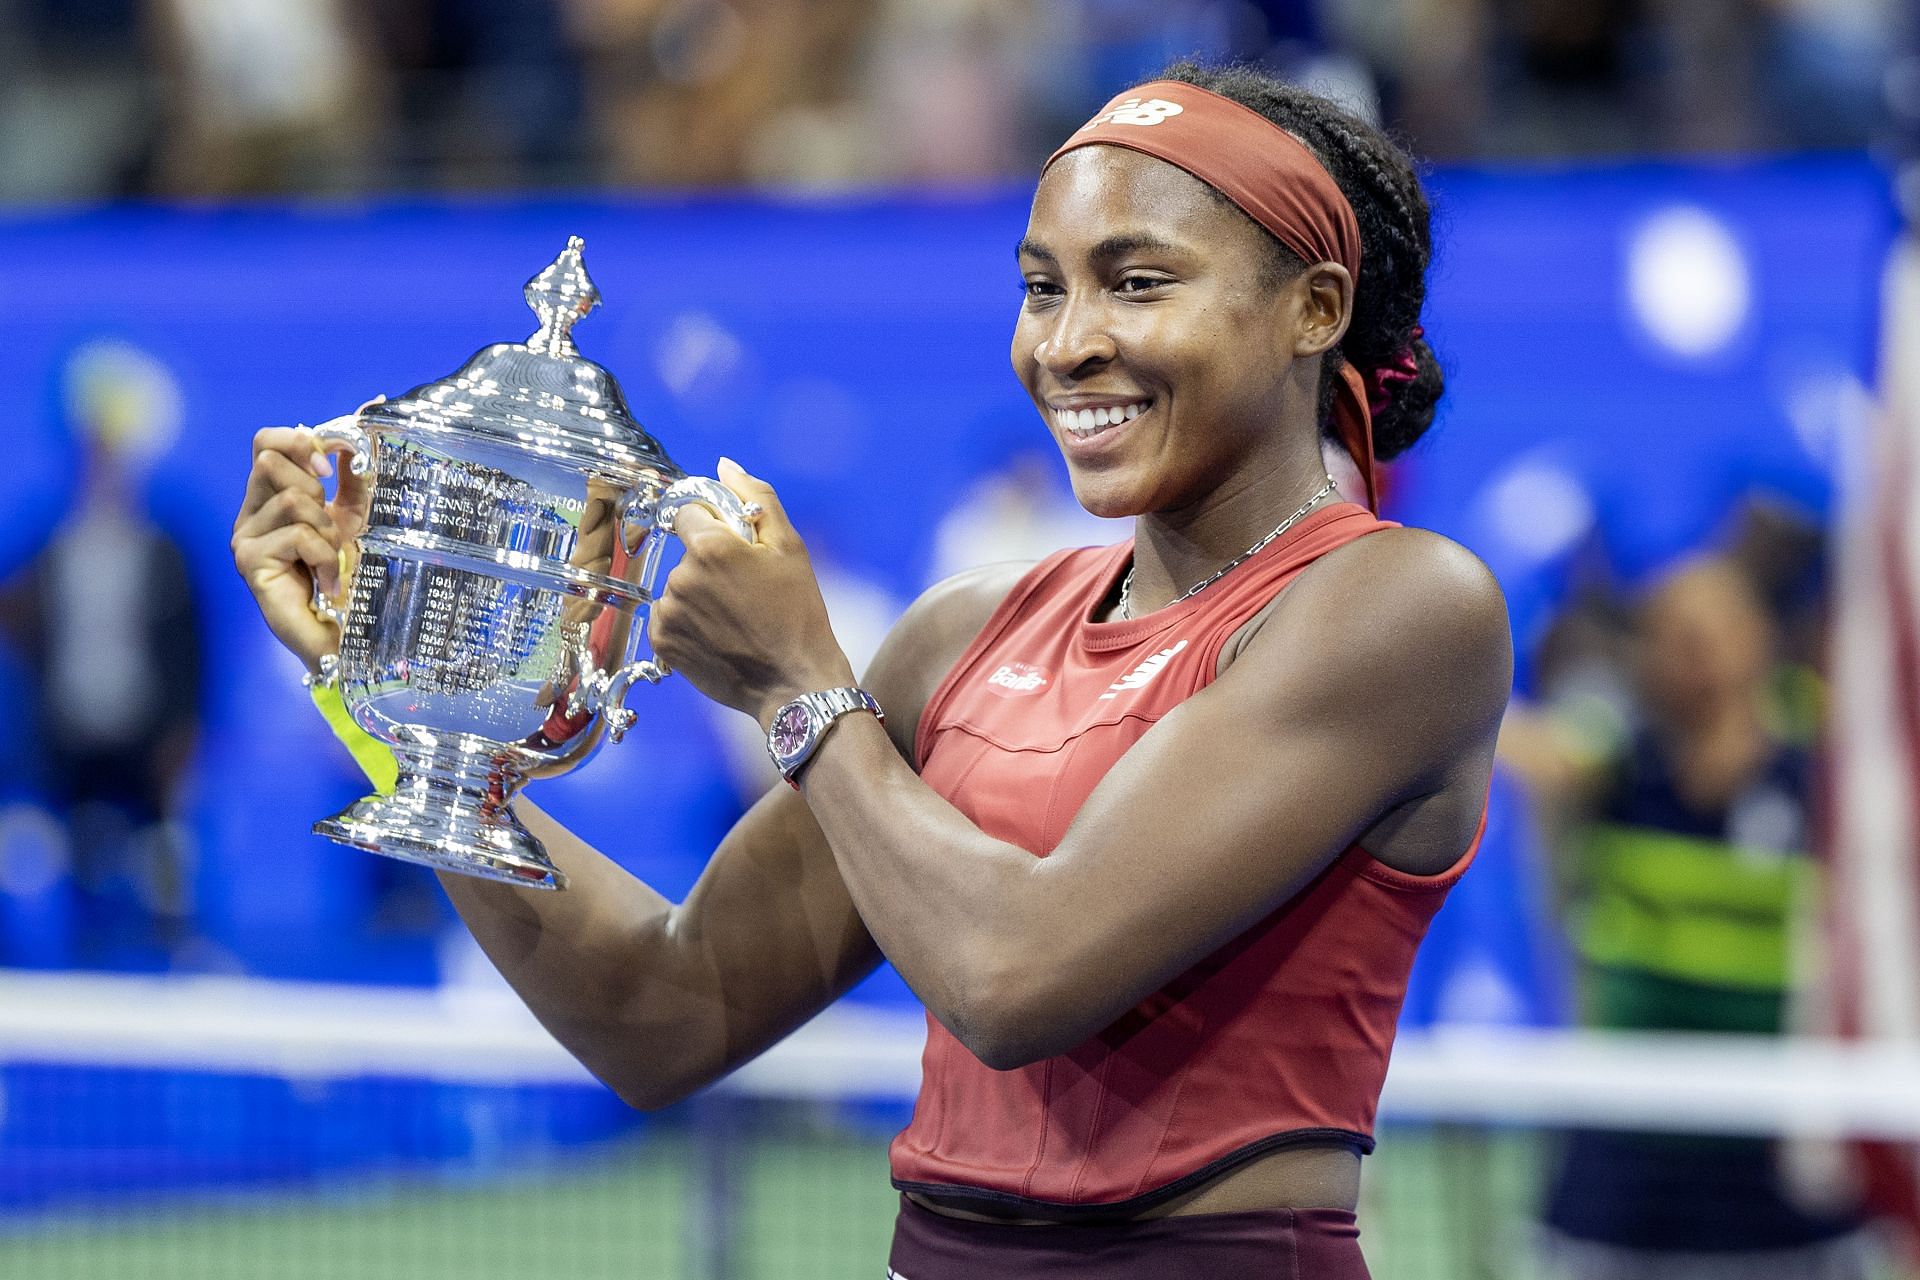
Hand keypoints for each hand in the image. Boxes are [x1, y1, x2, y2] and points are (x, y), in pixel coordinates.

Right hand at [231, 425, 371, 673]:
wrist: (349, 633)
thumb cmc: (352, 576)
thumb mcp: (359, 512)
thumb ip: (357, 467)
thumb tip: (372, 406)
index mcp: (271, 496)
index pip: (266, 441)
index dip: (299, 440)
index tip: (329, 464)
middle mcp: (250, 513)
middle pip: (271, 460)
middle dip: (317, 489)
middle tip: (333, 528)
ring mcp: (245, 538)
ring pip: (292, 498)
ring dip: (328, 529)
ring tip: (334, 561)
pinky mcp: (250, 563)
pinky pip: (297, 534)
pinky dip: (325, 556)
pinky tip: (329, 583)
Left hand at [649, 459, 855, 725]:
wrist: (794, 682)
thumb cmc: (799, 613)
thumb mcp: (790, 547)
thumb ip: (755, 497)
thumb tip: (724, 465)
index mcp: (710, 547)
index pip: (687, 512)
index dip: (712, 525)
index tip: (735, 548)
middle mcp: (681, 577)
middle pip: (686, 553)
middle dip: (710, 564)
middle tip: (746, 591)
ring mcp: (668, 612)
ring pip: (678, 586)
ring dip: (699, 594)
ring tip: (736, 618)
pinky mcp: (662, 642)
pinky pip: (669, 617)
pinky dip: (689, 623)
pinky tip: (721, 636)